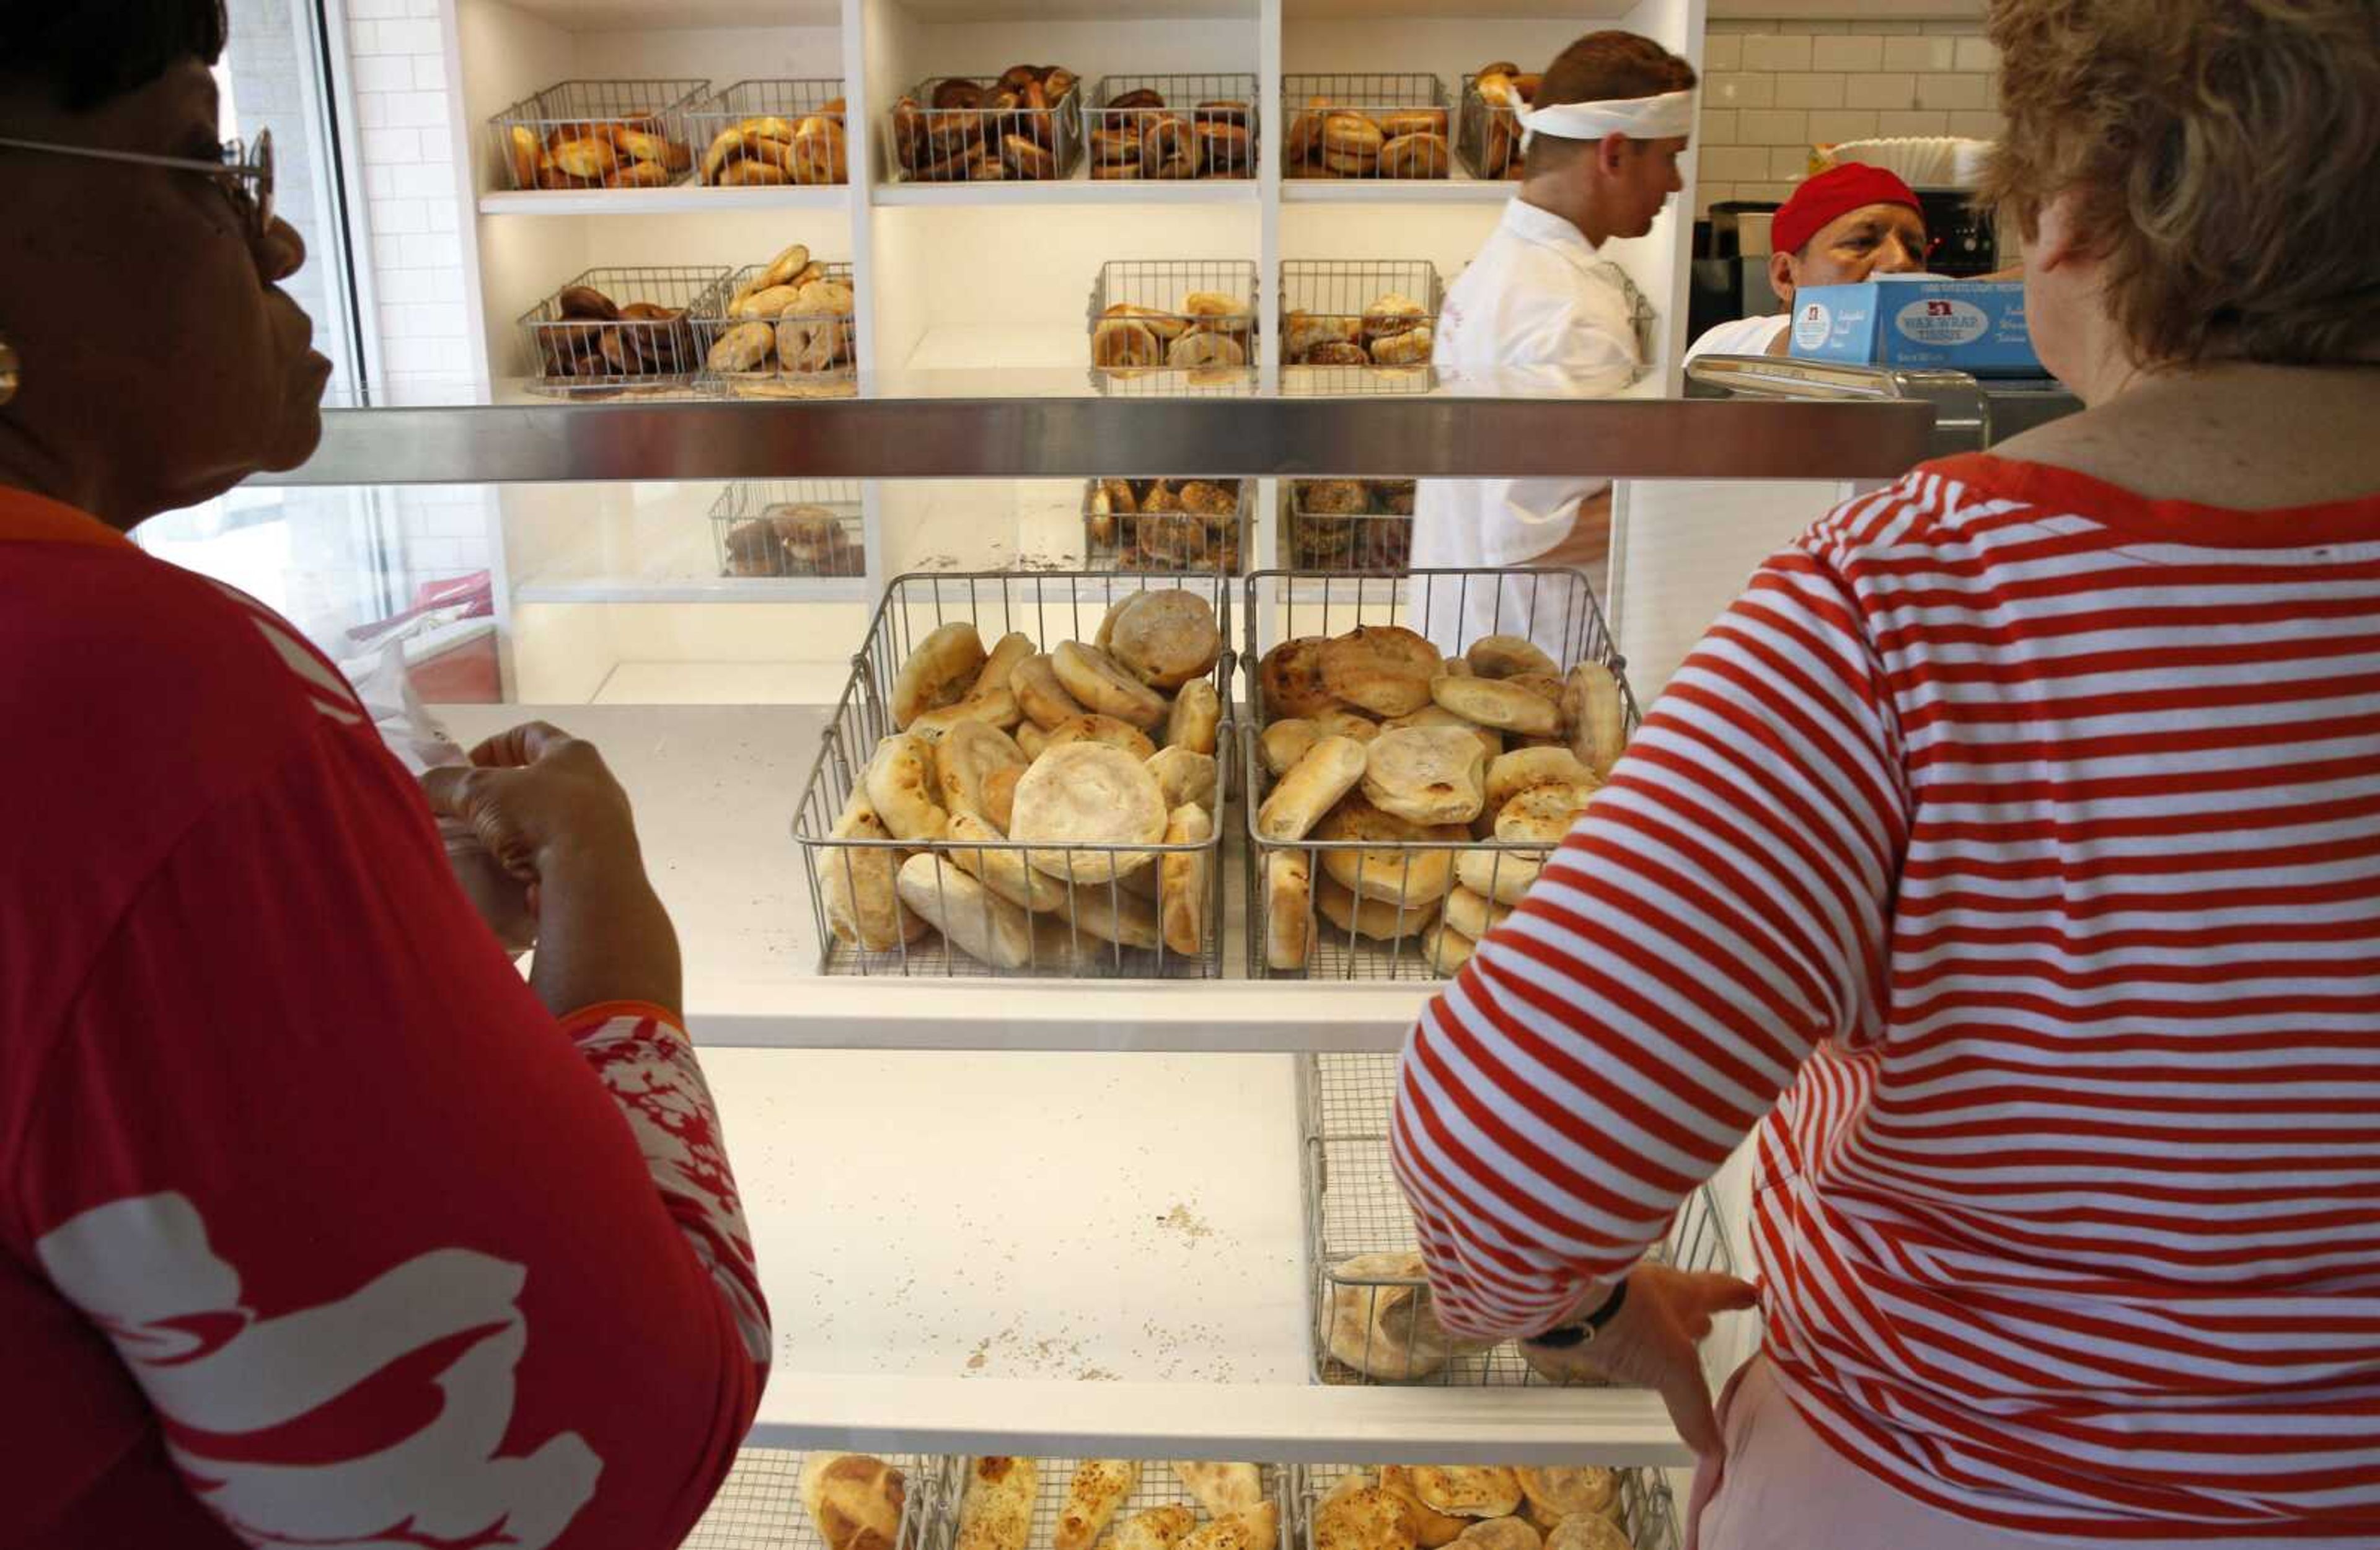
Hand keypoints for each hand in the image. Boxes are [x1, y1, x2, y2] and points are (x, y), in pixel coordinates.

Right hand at [422, 722, 681, 1018]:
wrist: (592, 879)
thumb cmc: (540, 816)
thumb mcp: (480, 792)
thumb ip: (446, 784)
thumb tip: (421, 786)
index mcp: (574, 753)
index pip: (530, 734)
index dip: (493, 746)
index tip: (465, 768)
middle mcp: (597, 784)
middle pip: (542, 780)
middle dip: (503, 794)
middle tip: (470, 811)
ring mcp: (605, 826)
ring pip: (551, 820)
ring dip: (518, 829)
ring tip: (485, 845)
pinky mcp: (602, 863)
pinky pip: (561, 853)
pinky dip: (535, 858)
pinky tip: (511, 873)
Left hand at [1520, 1266, 1759, 1455]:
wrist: (1566, 1299)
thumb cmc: (1634, 1322)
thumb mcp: (1673, 1370)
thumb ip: (1693, 1409)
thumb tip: (1715, 1451)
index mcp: (1682, 1293)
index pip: (1717, 1291)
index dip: (1735, 1294)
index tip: (1752, 1294)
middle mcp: (1652, 1289)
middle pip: (1680, 1301)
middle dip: (1694, 1314)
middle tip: (1707, 1324)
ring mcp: (1617, 1296)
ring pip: (1647, 1309)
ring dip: (1659, 1323)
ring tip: (1666, 1341)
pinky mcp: (1586, 1308)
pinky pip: (1614, 1322)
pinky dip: (1624, 1333)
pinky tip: (1619, 1345)